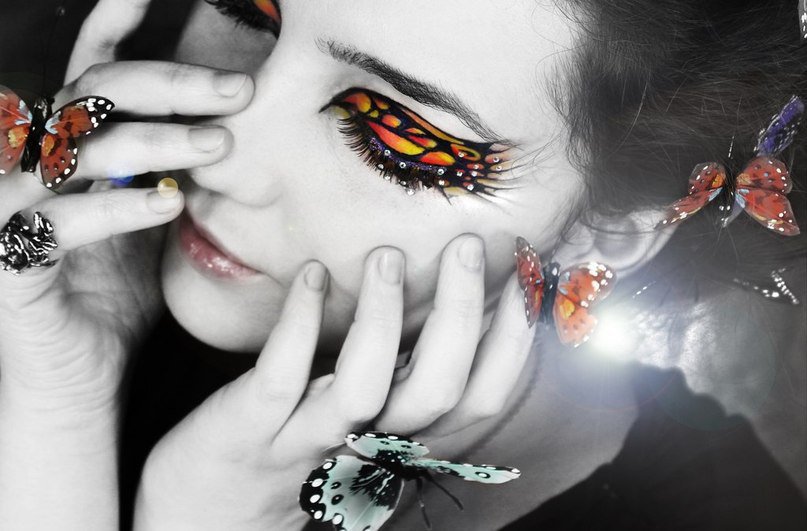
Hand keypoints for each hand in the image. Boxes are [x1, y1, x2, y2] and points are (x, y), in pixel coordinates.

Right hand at [0, 0, 251, 527]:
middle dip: (169, 85)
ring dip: (152, 139)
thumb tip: (222, 130)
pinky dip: (116, 209)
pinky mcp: (7, 264)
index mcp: (68, 154)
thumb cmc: (114, 299)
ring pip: (75, 150)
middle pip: (91, 97)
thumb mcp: (149, 223)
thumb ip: (169, 174)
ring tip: (218, 143)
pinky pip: (57, 224)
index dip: (113, 24)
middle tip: (238, 90)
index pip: (89, 74)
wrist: (78, 379)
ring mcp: (11, 213)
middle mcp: (30, 169)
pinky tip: (168, 203)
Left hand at [134, 235, 535, 530]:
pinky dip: (298, 323)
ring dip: (383, 319)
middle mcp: (367, 446)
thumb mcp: (363, 418)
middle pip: (436, 393)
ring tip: (387, 256)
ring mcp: (307, 439)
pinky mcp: (250, 430)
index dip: (511, 342)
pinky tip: (310, 273)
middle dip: (463, 316)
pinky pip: (281, 378)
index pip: (477, 399)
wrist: (213, 514)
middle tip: (469, 246)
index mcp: (401, 439)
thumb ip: (403, 374)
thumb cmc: (297, 449)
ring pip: (364, 388)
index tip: (527, 277)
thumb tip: (455, 303)